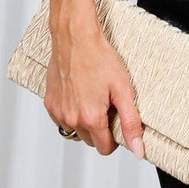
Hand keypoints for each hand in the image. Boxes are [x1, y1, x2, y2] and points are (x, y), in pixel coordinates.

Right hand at [45, 23, 144, 159]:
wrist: (75, 37)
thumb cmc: (99, 57)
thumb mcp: (123, 88)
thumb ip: (130, 121)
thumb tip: (138, 150)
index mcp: (91, 118)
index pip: (104, 148)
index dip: (114, 137)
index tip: (117, 120)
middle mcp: (71, 119)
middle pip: (90, 140)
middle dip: (100, 128)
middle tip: (107, 103)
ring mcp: (58, 112)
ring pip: (75, 131)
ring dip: (85, 121)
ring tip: (93, 96)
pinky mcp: (50, 103)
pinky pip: (62, 119)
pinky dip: (72, 112)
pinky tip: (79, 94)